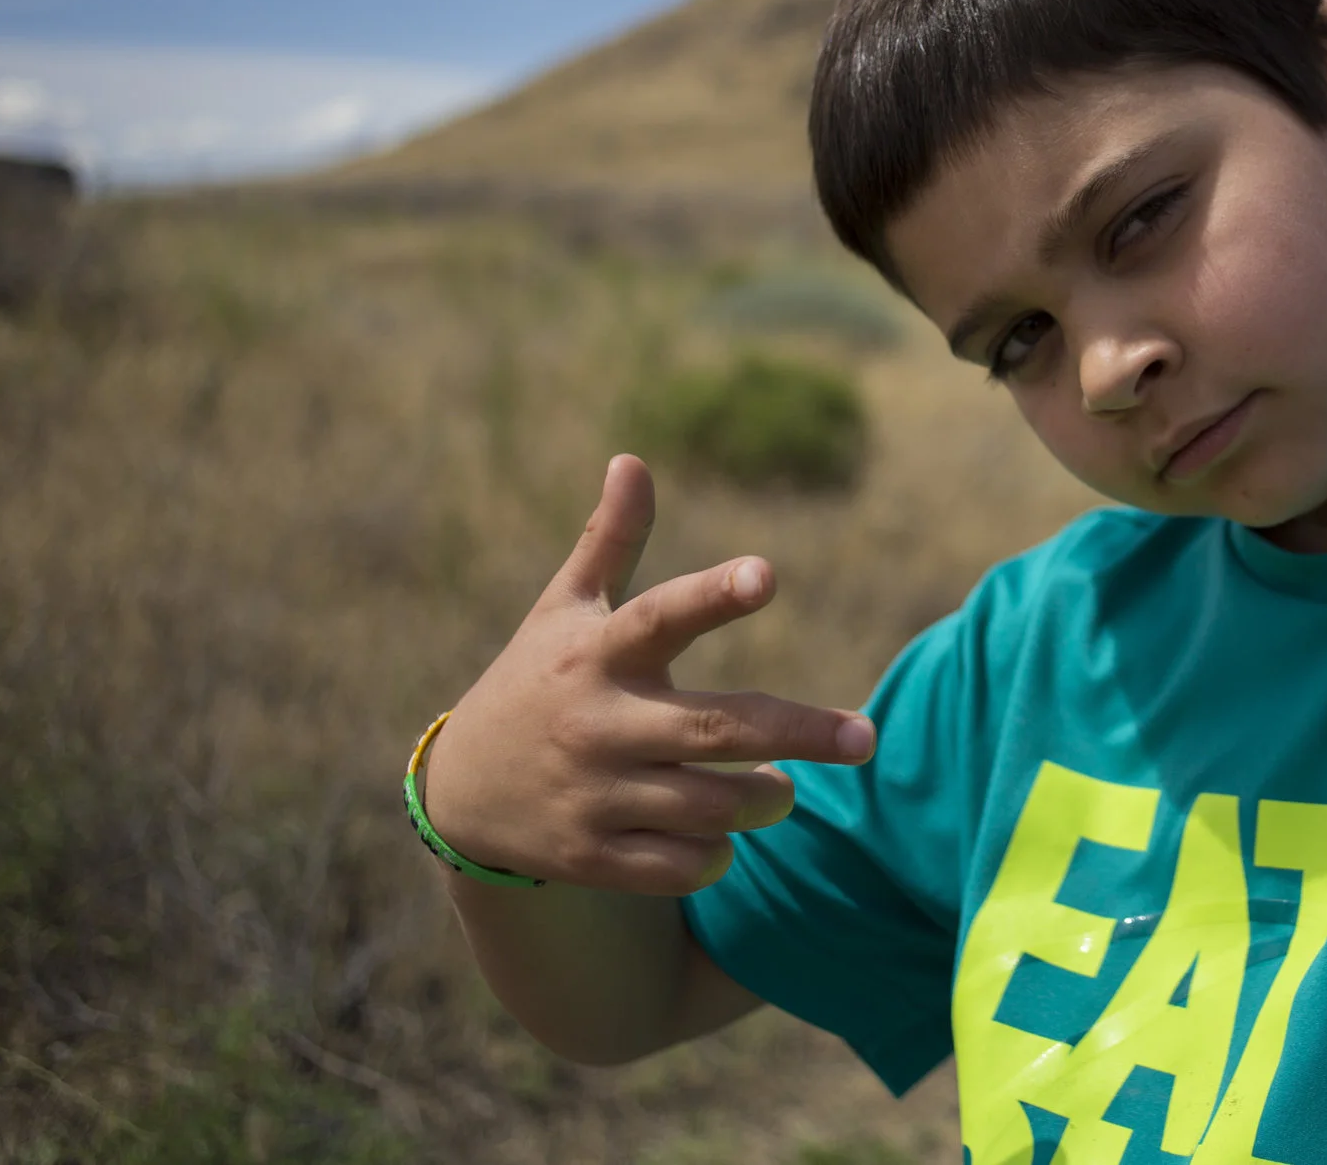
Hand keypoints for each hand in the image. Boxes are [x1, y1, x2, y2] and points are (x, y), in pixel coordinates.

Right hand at [422, 455, 875, 894]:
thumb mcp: (565, 608)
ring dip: (764, 799)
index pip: (661, 615)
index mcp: (598, 652)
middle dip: (799, 733)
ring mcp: (592, 794)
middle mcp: (596, 722)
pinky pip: (679, 865)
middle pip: (715, 729)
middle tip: (865, 738)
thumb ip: (609, 540)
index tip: (766, 574)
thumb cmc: (539, 679)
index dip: (713, 595)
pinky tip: (722, 836)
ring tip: (781, 788)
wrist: (461, 790)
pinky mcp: (589, 856)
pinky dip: (715, 855)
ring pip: (710, 805)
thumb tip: (632, 459)